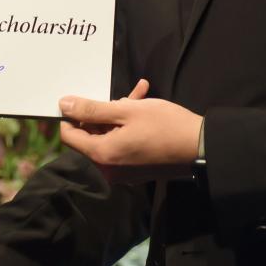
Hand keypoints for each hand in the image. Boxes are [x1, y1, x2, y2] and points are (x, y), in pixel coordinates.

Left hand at [59, 78, 202, 182]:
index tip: (83, 99)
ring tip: (138, 95)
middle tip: (122, 95)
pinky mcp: (138, 168)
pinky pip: (124, 143)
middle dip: (104, 111)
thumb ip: (92, 109)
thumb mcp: (126, 111)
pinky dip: (130, 125)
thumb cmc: (164, 126)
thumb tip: (63, 104)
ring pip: (111, 135)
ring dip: (120, 114)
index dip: (71, 115)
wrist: (202, 147)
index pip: (69, 135)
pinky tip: (144, 102)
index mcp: (102, 155)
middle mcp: (110, 168)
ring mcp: (124, 170)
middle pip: (92, 135)